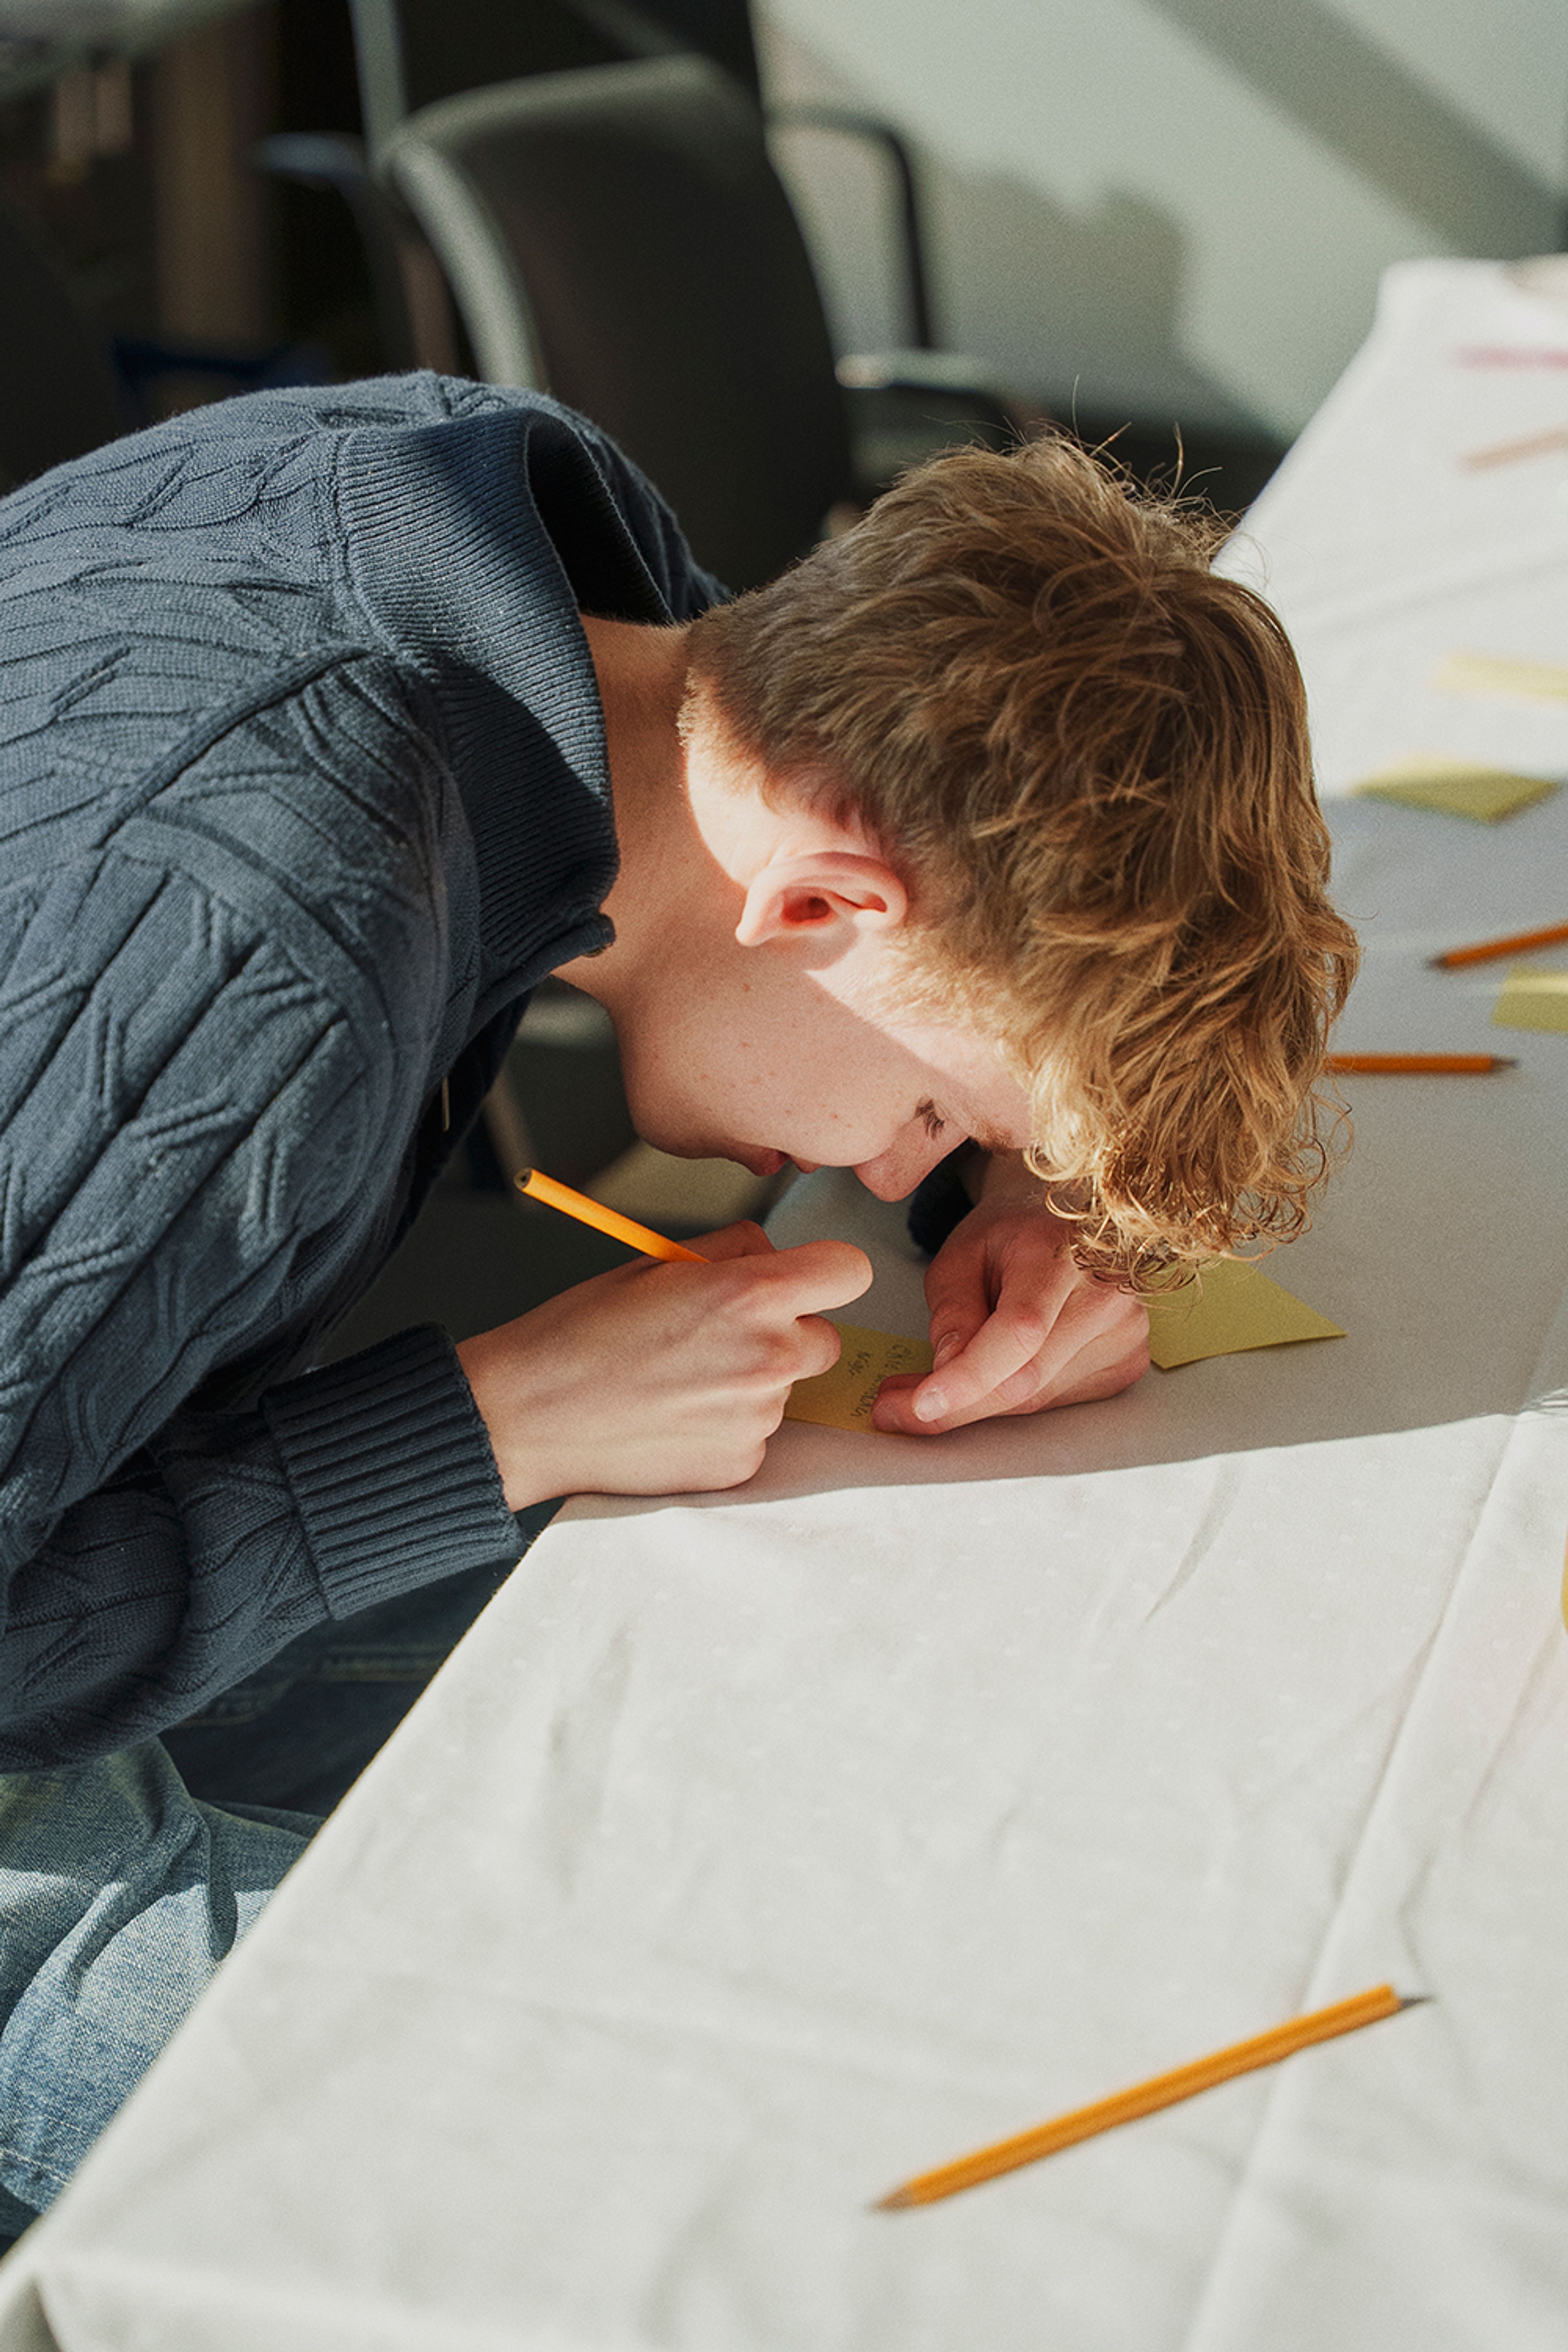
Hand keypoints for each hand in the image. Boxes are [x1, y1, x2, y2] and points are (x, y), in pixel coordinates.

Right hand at [456, 1222, 870, 1506]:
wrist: (529, 1415)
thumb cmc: (582, 1332)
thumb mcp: (655, 1262)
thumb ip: (732, 1250)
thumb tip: (773, 1253)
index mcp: (751, 1295)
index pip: (850, 1271)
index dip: (825, 1270)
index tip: (801, 1278)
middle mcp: (769, 1357)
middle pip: (825, 1336)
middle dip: (787, 1331)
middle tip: (719, 1334)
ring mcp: (759, 1417)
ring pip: (785, 1387)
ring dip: (751, 1380)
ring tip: (679, 1380)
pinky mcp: (741, 1463)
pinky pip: (757, 1432)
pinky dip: (727, 1424)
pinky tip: (674, 1416)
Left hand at [870, 1178, 1148, 1434]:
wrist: (1062, 1225)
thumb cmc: (1009, 1236)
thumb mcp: (959, 1257)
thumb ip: (952, 1314)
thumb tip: (947, 1375)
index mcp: (1063, 1252)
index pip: (1020, 1331)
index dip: (969, 1377)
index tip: (919, 1404)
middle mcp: (1108, 1293)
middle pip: (1026, 1379)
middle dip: (956, 1404)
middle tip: (896, 1407)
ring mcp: (1127, 1331)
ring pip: (1038, 1399)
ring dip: (980, 1404)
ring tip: (937, 1386)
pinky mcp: (1128, 1361)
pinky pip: (1058, 1402)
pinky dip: (1015, 1399)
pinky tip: (996, 1375)